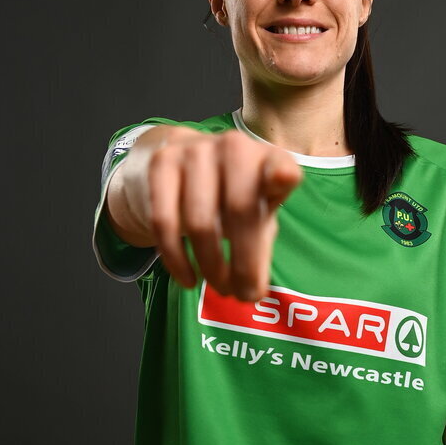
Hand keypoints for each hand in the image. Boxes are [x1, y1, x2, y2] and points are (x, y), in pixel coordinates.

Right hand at [121, 126, 303, 297]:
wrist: (182, 159)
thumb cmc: (233, 193)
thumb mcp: (259, 210)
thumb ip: (262, 243)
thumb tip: (252, 291)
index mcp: (269, 159)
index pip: (279, 166)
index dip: (280, 174)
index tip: (283, 180)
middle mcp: (234, 148)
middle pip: (239, 210)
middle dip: (244, 263)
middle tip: (245, 296)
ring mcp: (195, 152)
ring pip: (200, 223)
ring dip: (212, 267)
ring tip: (221, 287)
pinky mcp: (162, 164)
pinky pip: (165, 222)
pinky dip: (177, 259)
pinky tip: (188, 279)